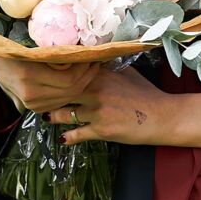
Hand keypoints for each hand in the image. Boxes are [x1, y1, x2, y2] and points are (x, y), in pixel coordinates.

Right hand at [0, 56, 100, 112]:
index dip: (85, 67)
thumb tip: (75, 50)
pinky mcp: (33, 107)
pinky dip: (72, 91)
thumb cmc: (15, 46)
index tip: (92, 54)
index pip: (69, 78)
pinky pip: (60, 102)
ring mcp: (32, 103)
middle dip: (88, 75)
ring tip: (90, 67)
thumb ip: (50, 52)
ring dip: (83, 83)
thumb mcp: (31, 44)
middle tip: (96, 60)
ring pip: (68, 98)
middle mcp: (31, 93)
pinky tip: (78, 78)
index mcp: (29, 74)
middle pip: (72, 89)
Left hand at [46, 66, 169, 145]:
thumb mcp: (128, 73)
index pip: (73, 71)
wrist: (161, 115)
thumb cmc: (146, 93)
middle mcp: (97, 90)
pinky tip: (63, 138)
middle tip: (39, 97)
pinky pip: (77, 134)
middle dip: (50, 95)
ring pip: (66, 114)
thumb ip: (109, 67)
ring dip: (54, 116)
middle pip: (63, 92)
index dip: (58, 74)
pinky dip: (68, 137)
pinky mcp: (101, 130)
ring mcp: (97, 111)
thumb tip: (96, 61)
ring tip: (47, 116)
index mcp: (103, 74)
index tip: (46, 74)